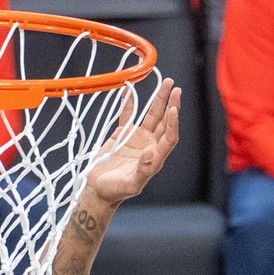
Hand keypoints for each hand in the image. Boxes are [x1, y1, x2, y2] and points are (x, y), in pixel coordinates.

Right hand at [85, 78, 180, 206]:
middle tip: (175, 88)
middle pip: (164, 122)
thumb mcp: (131, 185)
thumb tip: (151, 153)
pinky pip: (128, 116)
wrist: (98, 189)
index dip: (173, 123)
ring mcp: (138, 138)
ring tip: (165, 83)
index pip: (169, 137)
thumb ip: (143, 171)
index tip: (173, 109)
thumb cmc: (116, 191)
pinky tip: (129, 91)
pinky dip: (129, 104)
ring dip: (158, 100)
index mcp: (155, 157)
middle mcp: (150, 145)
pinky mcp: (123, 135)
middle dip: (170, 104)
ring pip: (151, 115)